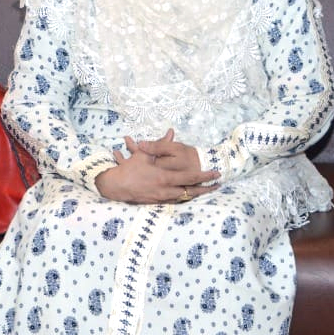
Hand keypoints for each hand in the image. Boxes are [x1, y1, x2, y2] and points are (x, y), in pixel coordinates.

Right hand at [95, 133, 219, 203]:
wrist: (116, 186)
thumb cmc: (130, 169)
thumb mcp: (145, 154)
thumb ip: (161, 144)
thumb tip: (171, 132)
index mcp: (165, 178)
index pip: (190, 178)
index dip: (205, 177)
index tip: (216, 174)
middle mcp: (166, 190)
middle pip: (191, 192)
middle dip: (205, 189)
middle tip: (217, 185)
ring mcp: (162, 198)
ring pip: (184, 198)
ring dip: (196, 194)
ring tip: (207, 191)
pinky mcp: (157, 202)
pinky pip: (175, 201)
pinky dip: (183, 198)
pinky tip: (189, 196)